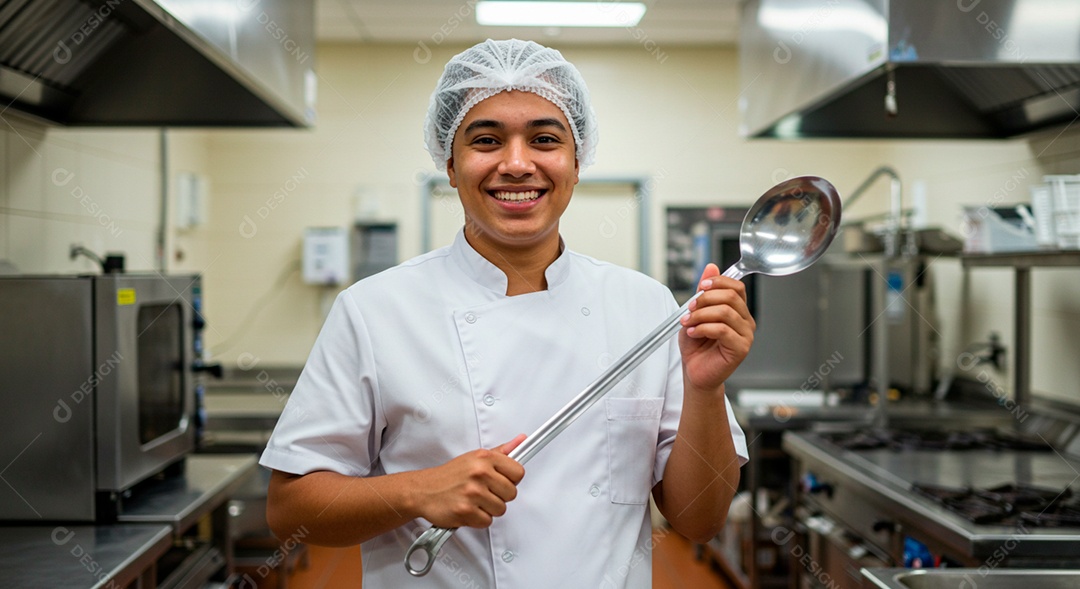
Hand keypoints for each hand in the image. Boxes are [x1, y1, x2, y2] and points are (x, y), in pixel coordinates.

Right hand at [415, 434, 526, 528]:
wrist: (423, 490)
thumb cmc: (450, 475)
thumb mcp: (475, 458)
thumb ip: (501, 451)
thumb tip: (521, 440)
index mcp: (484, 458)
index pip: (518, 472)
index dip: (511, 480)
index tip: (500, 481)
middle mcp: (480, 473)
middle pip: (511, 493)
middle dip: (499, 496)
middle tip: (484, 492)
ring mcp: (473, 492)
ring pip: (501, 509)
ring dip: (488, 509)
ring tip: (474, 501)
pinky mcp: (466, 511)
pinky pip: (487, 521)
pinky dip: (478, 519)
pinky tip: (468, 509)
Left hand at [678, 263, 755, 391]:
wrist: (695, 372)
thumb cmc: (697, 346)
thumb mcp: (696, 312)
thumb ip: (704, 291)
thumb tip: (710, 266)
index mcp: (738, 310)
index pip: (737, 286)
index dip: (718, 282)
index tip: (701, 286)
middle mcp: (745, 321)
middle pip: (731, 297)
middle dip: (705, 299)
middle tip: (690, 308)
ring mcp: (746, 335)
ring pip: (725, 312)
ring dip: (701, 315)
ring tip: (688, 322)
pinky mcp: (741, 348)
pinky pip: (722, 330)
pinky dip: (703, 328)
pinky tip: (693, 332)